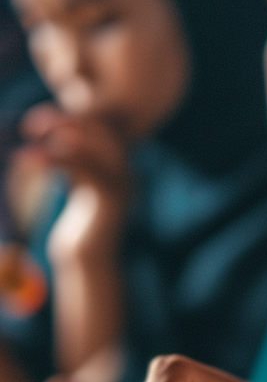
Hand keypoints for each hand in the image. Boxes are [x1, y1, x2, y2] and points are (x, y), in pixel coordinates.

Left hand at [19, 105, 129, 259]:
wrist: (87, 261)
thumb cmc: (77, 227)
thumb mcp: (77, 186)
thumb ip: (75, 162)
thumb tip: (56, 136)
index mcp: (117, 165)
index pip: (96, 128)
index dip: (66, 119)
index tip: (35, 124)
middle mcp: (124, 170)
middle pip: (98, 130)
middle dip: (62, 122)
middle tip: (30, 127)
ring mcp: (121, 183)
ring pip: (90, 147)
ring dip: (54, 142)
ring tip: (26, 151)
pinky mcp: (110, 198)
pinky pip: (84, 168)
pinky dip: (57, 161)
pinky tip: (35, 162)